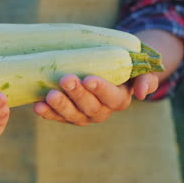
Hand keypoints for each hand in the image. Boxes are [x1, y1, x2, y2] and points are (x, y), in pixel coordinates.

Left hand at [33, 73, 158, 125]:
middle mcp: (101, 111)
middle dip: (76, 94)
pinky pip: (57, 117)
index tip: (89, 78)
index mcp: (118, 100)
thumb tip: (142, 94)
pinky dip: (47, 113)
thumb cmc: (123, 66)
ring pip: (71, 114)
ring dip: (59, 106)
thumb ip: (145, 79)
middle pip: (89, 106)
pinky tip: (37, 106)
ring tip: (49, 95)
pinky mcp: (67, 115)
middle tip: (66, 80)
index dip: (100, 89)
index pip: (111, 97)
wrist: (107, 68)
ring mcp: (82, 115)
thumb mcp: (138, 69)